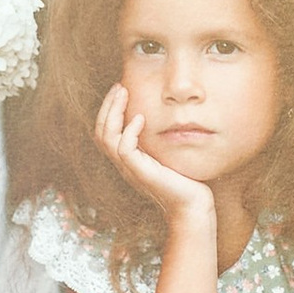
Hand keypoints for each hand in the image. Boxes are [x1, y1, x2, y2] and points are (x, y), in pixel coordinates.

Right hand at [93, 80, 217, 224]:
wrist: (193, 206)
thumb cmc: (185, 180)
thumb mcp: (167, 153)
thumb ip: (158, 138)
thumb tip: (161, 114)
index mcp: (128, 160)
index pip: (104, 131)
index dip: (108, 109)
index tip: (120, 90)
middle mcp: (125, 165)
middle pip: (100, 132)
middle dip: (107, 106)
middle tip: (119, 87)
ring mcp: (131, 170)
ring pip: (107, 138)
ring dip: (113, 112)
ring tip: (124, 94)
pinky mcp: (142, 173)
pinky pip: (125, 150)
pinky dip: (129, 131)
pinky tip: (141, 118)